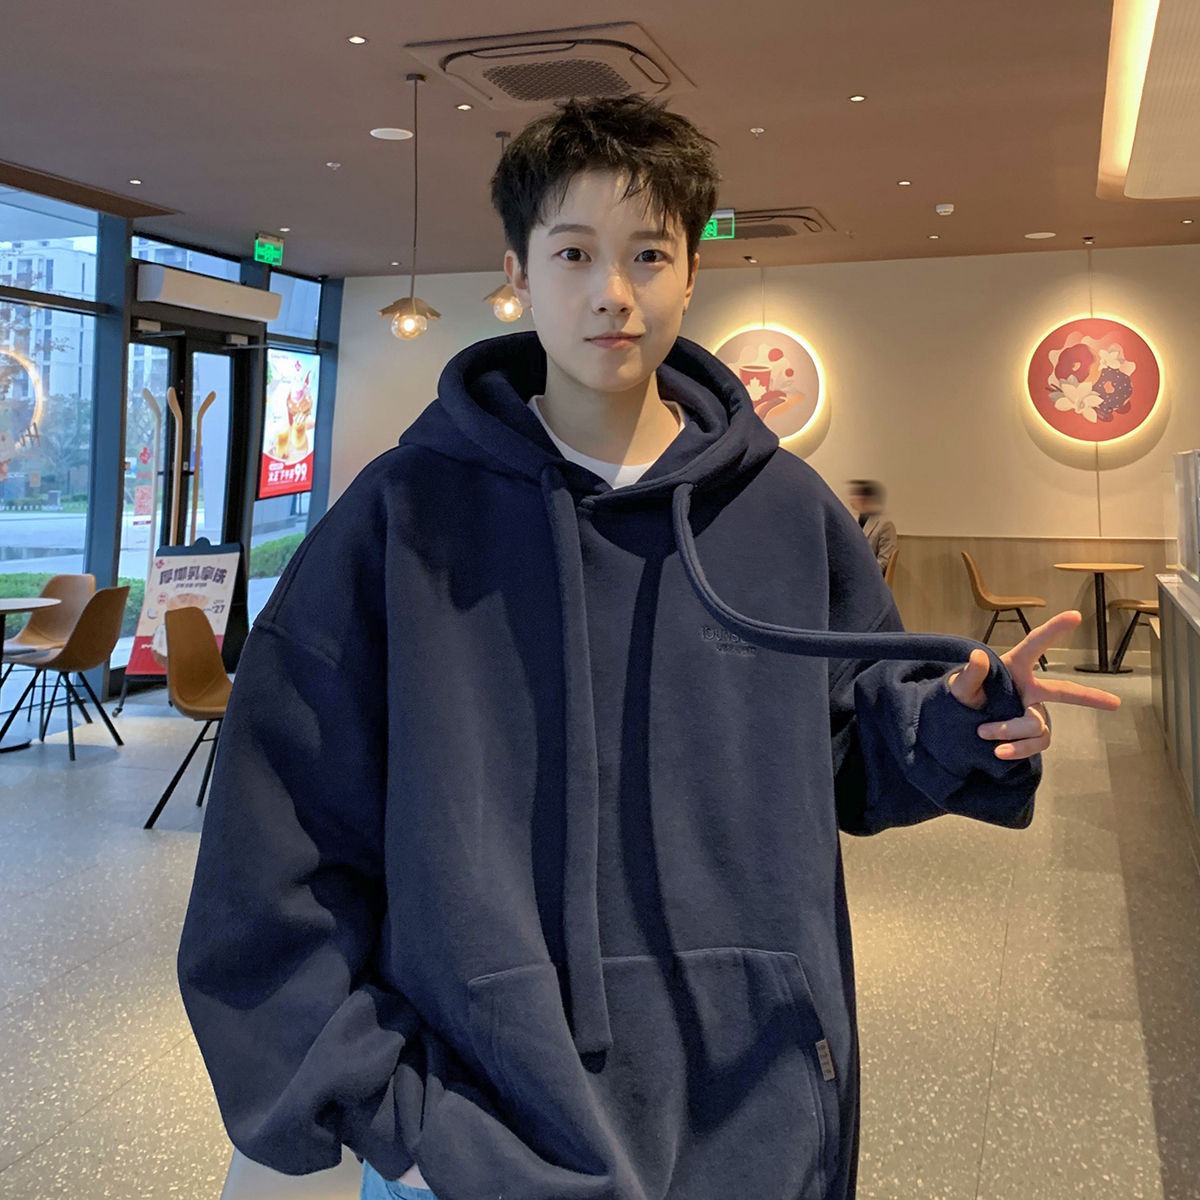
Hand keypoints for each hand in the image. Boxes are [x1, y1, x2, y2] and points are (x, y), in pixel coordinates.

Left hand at [948, 610, 1119, 760]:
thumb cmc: (963, 695)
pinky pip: (1036, 743)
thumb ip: (970, 674)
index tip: (1075, 615)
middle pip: (1064, 692)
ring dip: (1009, 730)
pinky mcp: (1032, 733)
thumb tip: (977, 656)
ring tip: (983, 732)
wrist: (958, 722)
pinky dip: (1018, 749)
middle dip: (1090, 697)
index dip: (1053, 630)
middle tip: (1115, 703)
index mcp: (1013, 668)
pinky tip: (999, 752)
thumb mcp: (959, 686)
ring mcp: (1033, 712)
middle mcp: (1029, 689)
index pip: (1034, 646)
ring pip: (1035, 724)